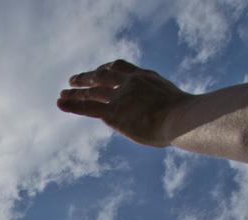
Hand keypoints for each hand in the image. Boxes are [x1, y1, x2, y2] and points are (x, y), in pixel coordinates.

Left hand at [58, 59, 193, 146]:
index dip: (108, 68)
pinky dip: (72, 104)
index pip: (122, 68)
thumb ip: (164, 109)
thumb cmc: (186, 117)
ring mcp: (120, 97)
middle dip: (88, 77)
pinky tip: (60, 103)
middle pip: (103, 76)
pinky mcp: (113, 113)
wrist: (182, 118)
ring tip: (63, 94)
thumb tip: (169, 123)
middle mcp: (130, 83)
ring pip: (92, 91)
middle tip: (75, 80)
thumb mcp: (176, 106)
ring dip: (76, 92)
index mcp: (146, 77)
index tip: (100, 70)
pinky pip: (87, 107)